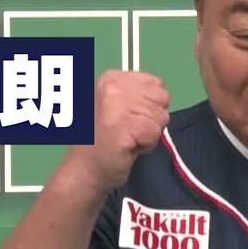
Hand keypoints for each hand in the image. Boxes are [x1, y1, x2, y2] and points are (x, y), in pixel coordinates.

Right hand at [69, 69, 170, 190]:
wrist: (85, 169)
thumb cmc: (103, 139)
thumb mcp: (117, 105)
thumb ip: (138, 94)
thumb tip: (162, 94)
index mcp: (111, 79)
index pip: (155, 83)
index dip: (150, 104)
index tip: (130, 117)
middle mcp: (112, 87)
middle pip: (162, 98)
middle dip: (152, 118)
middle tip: (130, 130)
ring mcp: (116, 106)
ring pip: (160, 116)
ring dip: (150, 132)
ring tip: (128, 138)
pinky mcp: (123, 127)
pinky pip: (154, 132)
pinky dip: (147, 144)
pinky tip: (129, 147)